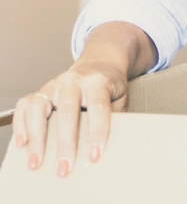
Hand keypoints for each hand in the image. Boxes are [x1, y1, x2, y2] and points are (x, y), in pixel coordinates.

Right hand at [12, 58, 128, 177]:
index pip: (98, 107)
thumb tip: (107, 148)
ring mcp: (54, 85)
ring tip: (36, 162)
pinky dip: (20, 124)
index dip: (97, 132)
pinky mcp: (41, 91)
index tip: (94, 156)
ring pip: (39, 107)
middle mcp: (73, 81)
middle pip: (66, 111)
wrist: (100, 64)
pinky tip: (23, 143)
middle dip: (65, 143)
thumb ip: (115, 119)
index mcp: (97, 82)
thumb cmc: (110, 88)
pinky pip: (24, 105)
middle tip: (64, 168)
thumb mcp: (120, 100)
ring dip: (37, 137)